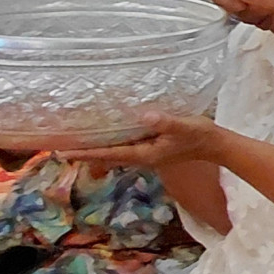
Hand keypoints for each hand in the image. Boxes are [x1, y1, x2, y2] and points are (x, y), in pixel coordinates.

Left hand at [62, 111, 222, 169]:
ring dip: (94, 149)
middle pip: (106, 156)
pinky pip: (122, 147)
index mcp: (145, 154)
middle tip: (58, 149)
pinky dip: (108, 144)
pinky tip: (102, 136)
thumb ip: (165, 122)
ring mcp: (145, 153)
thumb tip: (144, 116)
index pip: (110, 153)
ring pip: (112, 153)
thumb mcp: (184, 127)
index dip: (87, 153)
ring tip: (73, 144)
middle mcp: (141, 157)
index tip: (64, 153)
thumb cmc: (199, 135)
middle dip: (84, 153)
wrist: (215, 145)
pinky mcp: (149, 148)